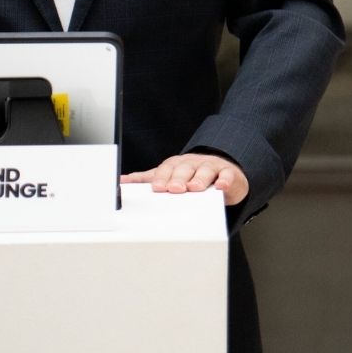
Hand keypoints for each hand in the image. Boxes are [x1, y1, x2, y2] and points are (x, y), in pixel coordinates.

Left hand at [120, 153, 248, 203]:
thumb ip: (147, 179)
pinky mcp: (229, 174)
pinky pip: (227, 175)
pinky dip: (224, 181)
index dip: (163, 177)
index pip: (168, 169)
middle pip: (185, 169)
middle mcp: (194, 163)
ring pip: (205, 170)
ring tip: (195, 187)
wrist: (223, 172)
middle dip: (179, 178)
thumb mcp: (169, 176)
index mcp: (178, 164)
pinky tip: (220, 186)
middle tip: (174, 189)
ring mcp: (212, 167)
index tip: (157, 187)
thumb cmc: (192, 176)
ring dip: (199, 179)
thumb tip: (122, 181)